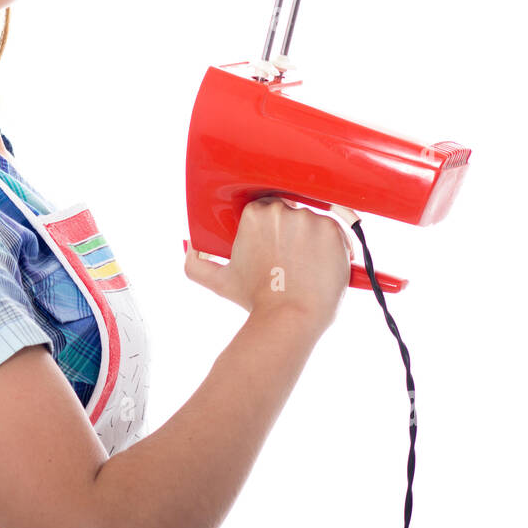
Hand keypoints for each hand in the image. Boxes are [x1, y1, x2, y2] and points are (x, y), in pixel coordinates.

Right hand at [183, 196, 353, 331]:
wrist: (289, 318)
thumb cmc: (257, 300)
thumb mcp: (221, 281)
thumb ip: (197, 264)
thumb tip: (189, 248)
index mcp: (254, 214)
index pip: (268, 209)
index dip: (275, 229)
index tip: (278, 246)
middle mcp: (281, 210)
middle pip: (293, 212)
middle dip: (294, 233)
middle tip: (293, 260)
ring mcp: (309, 218)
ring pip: (315, 222)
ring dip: (314, 240)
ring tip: (308, 267)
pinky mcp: (333, 230)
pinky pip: (338, 231)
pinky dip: (334, 247)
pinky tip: (324, 265)